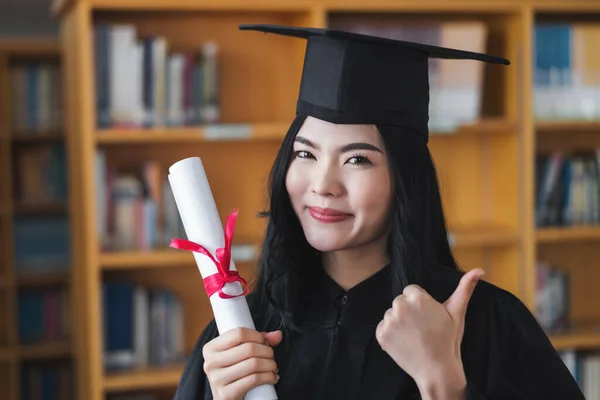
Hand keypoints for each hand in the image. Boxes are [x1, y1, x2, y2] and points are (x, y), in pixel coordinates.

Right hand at [203, 327, 281, 399]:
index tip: (264, 342)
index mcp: (210, 348)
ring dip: (270, 364)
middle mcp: (210, 363)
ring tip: (273, 367)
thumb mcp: (240, 354)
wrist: (226, 399)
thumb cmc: (235, 373)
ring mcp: (216, 380)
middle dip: (267, 351)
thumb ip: (258, 341)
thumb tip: (277, 335)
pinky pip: (254, 380)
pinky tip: (272, 377)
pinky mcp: (226, 395)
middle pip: (248, 348)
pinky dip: (268, 377)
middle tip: (271, 356)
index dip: (257, 336)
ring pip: (253, 364)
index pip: (238, 333)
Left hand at [375, 269, 484, 398]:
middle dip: (408, 311)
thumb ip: (465, 288)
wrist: (436, 370)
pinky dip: (390, 334)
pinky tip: (404, 342)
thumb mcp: (457, 312)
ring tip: (414, 336)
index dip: (420, 303)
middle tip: (421, 327)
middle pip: (400, 301)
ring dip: (399, 322)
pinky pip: (382, 327)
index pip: (411, 291)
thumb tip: (479, 270)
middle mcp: (400, 306)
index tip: (427, 317)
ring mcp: (389, 321)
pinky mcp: (381, 334)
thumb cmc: (448, 340)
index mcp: (417, 298)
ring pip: (391, 314)